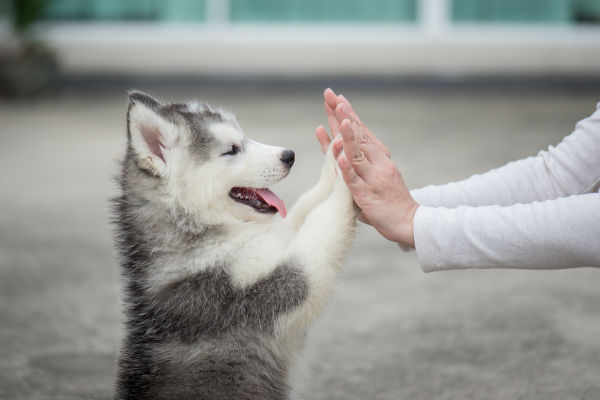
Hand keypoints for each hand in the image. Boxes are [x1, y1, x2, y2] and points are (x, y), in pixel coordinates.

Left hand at [317, 88, 418, 246]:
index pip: (361, 130)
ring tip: (339, 119)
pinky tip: (340, 157)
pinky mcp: (367, 195)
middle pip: (357, 135)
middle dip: (344, 116)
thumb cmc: (388, 198)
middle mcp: (378, 162)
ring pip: (357, 154)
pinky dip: (347, 169)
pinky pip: (355, 180)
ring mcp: (373, 178)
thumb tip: (339, 144)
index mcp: (379, 156)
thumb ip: (356, 160)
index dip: (348, 114)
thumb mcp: (374, 174)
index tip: (337, 98)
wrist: (409, 221)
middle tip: (333, 97)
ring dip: (348, 136)